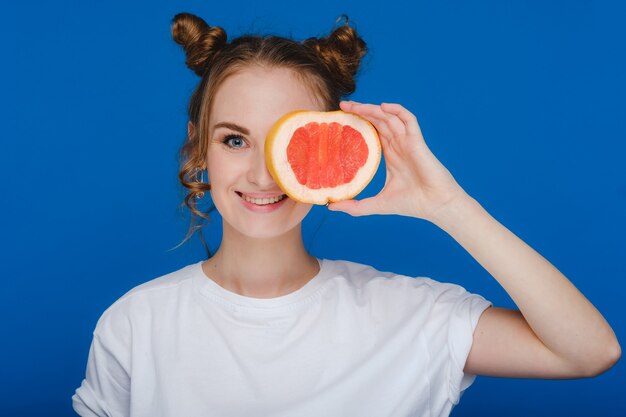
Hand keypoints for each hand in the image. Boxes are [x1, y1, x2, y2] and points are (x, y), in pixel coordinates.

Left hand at [327, 101, 469, 220]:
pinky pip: (408, 120)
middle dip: (362, 111)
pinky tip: (383, 106)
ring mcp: (408, 142)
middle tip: (343, 106)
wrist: (435, 205)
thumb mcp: (376, 205)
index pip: (373, 133)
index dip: (359, 124)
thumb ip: (354, 206)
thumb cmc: (411, 205)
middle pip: (378, 121)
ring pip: (389, 118)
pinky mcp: (417, 142)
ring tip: (355, 105)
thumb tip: (330, 206)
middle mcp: (399, 146)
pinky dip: (398, 110)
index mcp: (391, 156)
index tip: (342, 120)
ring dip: (373, 109)